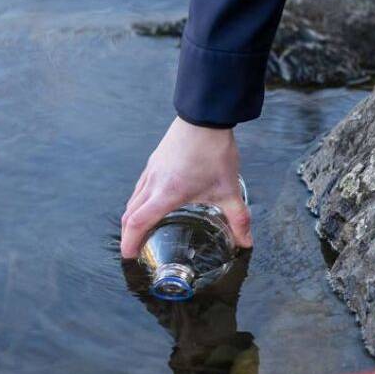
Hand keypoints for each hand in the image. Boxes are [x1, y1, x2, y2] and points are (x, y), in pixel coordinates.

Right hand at [121, 117, 251, 258]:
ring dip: (132, 217)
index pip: (139, 222)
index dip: (130, 242)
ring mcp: (152, 170)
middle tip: (133, 250)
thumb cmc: (214, 151)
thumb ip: (238, 218)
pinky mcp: (155, 161)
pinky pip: (140, 186)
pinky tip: (150, 203)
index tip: (128, 256)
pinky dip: (138, 201)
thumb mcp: (229, 189)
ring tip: (139, 230)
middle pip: (130, 213)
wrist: (205, 117)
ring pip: (133, 199)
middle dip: (128, 234)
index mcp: (167, 193)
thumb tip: (246, 241)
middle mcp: (153, 183)